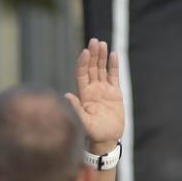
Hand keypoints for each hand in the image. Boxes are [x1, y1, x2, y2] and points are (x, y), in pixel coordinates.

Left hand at [65, 38, 124, 153]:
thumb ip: (76, 108)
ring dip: (101, 57)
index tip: (85, 52)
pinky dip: (113, 65)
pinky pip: (114, 76)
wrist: (106, 139)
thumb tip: (66, 96)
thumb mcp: (83, 122)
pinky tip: (113, 54)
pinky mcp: (114, 93)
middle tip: (94, 41)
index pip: (82, 74)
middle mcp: (92, 90)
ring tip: (102, 43)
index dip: (83, 63)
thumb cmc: (93, 133)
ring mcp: (103, 90)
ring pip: (102, 69)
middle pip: (92, 68)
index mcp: (84, 95)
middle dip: (92, 55)